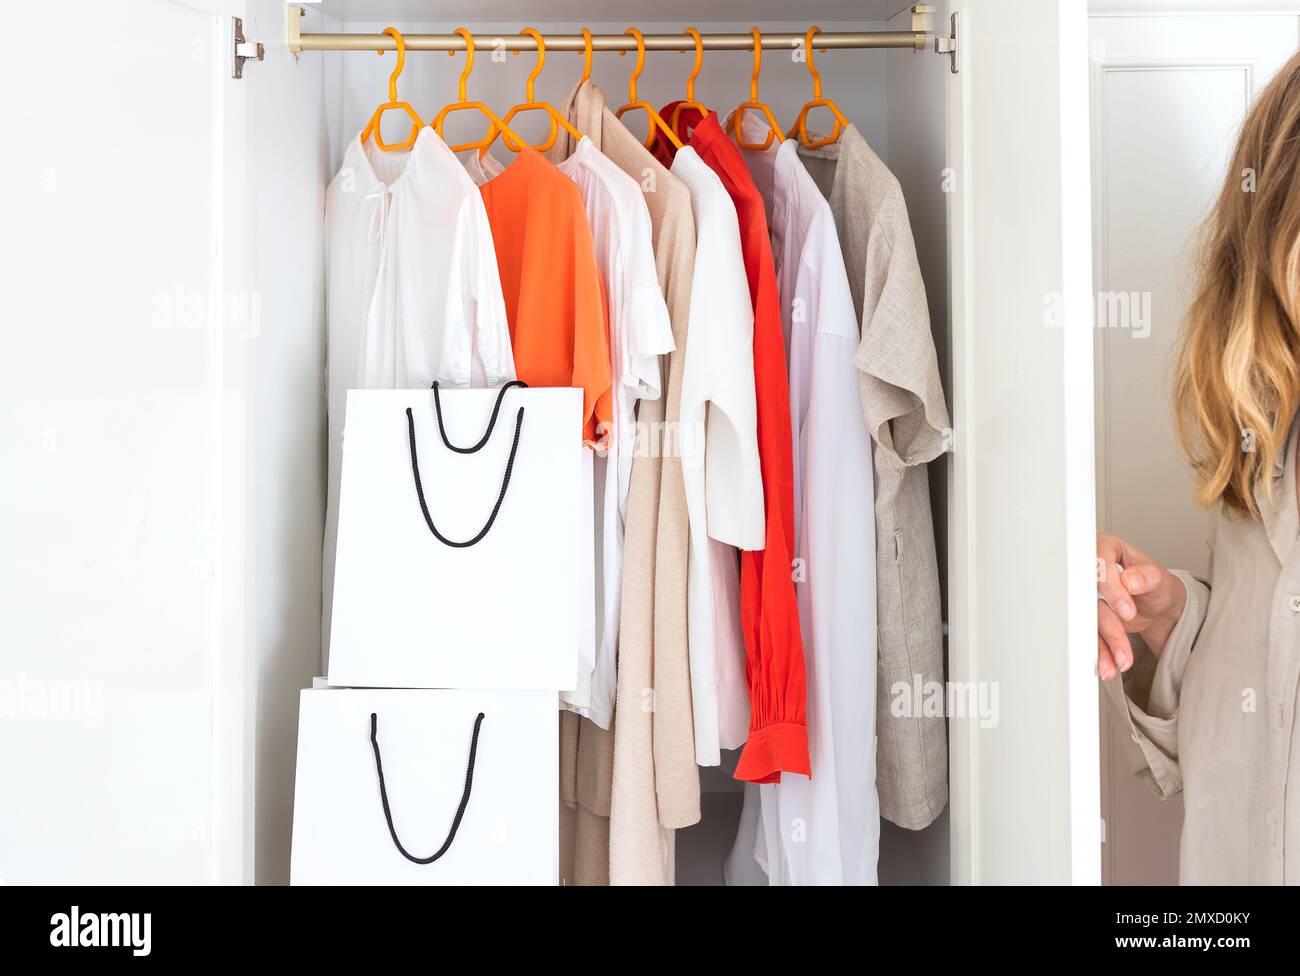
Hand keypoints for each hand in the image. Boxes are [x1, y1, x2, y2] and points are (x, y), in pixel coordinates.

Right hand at [1096, 532, 1186, 680]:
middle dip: (1107, 625)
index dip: (1109, 587)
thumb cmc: (1158, 587)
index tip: (1126, 610)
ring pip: (1089, 621)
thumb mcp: (1160, 580)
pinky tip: (1110, 665)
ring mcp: (1088, 596)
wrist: (1159, 609)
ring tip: (1122, 662)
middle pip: (1089, 596)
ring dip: (1104, 646)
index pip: (1097, 562)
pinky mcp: (1089, 617)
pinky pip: (1090, 635)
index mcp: (1106, 549)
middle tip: (1124, 645)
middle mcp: (1091, 571)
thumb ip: (1147, 576)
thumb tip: (1129, 580)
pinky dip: (1101, 653)